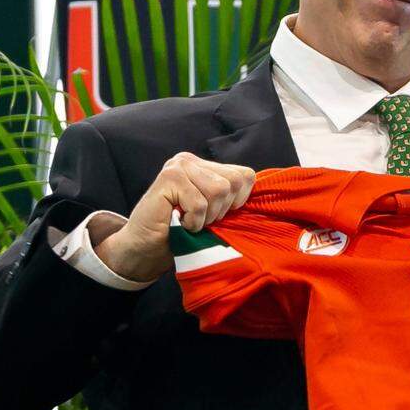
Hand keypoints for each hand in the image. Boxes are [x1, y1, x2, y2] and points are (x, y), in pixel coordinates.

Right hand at [95, 153, 255, 281]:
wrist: (145, 249)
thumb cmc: (181, 234)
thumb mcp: (213, 213)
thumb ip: (231, 199)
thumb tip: (264, 198)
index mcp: (206, 166)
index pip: (246, 176)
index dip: (238, 202)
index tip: (217, 215)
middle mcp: (192, 160)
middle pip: (234, 183)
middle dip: (222, 210)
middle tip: (201, 219)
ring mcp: (179, 166)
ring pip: (219, 191)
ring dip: (207, 216)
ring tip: (190, 220)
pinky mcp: (168, 178)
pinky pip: (200, 203)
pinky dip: (193, 222)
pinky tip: (179, 222)